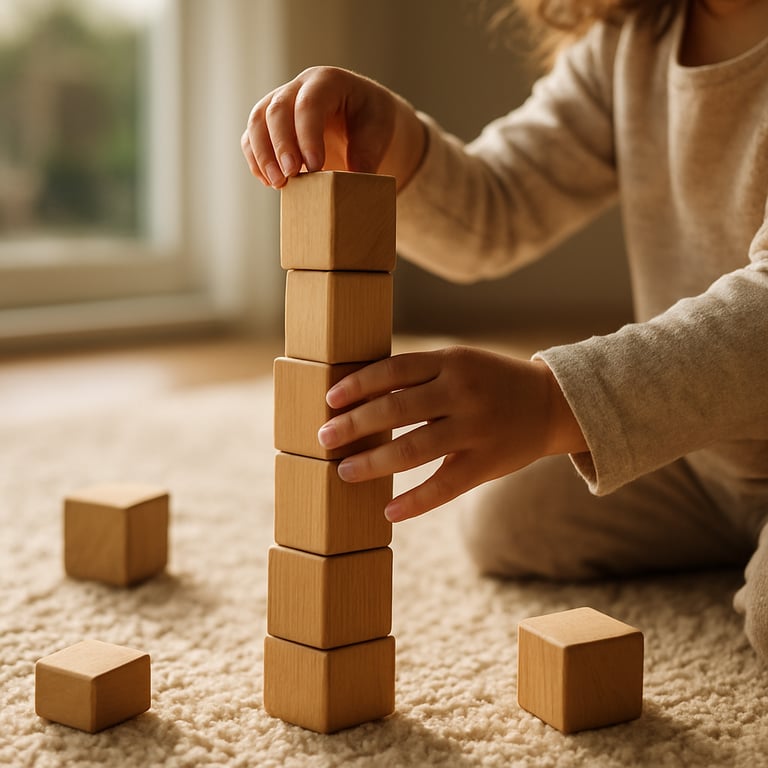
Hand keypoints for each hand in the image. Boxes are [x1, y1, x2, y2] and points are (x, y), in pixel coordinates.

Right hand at [241, 66, 426, 188]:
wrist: (364, 124)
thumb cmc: (372, 125)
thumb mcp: (378, 136)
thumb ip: (365, 159)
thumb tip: (350, 185)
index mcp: (328, 82)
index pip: (309, 104)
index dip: (307, 136)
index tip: (315, 166)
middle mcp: (299, 87)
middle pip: (277, 110)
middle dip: (281, 145)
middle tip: (291, 176)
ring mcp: (280, 103)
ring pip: (258, 122)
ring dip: (263, 155)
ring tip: (278, 183)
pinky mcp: (269, 125)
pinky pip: (251, 139)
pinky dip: (257, 161)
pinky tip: (270, 182)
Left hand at [317, 346, 586, 521]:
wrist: (551, 404)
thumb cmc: (490, 382)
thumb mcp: (459, 363)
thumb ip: (419, 375)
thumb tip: (361, 395)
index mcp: (452, 361)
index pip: (395, 369)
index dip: (358, 384)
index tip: (329, 399)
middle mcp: (463, 392)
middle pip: (397, 409)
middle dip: (355, 425)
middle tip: (324, 438)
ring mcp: (476, 429)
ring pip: (414, 449)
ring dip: (373, 463)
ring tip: (344, 472)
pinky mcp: (487, 463)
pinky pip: (444, 487)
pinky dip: (414, 501)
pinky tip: (389, 510)